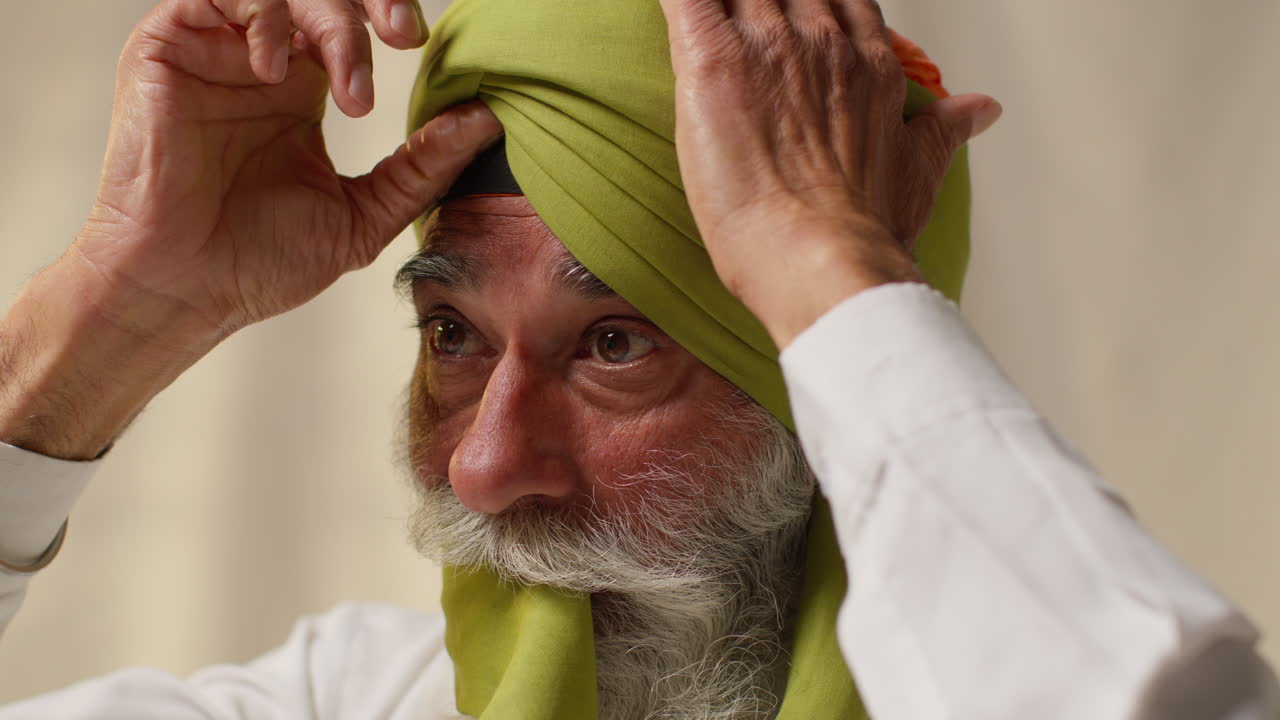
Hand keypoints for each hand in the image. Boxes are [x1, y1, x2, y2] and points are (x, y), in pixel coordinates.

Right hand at [75, 0, 502, 344]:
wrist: (184, 288)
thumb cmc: (259, 261)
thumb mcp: (363, 214)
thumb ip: (423, 166)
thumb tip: (486, 120)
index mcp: (308, 89)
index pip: (357, 24)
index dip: (391, 16)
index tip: (422, 45)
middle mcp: (266, 62)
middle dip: (373, 1)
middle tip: (405, 36)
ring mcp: (218, 51)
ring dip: (330, 22)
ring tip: (351, 94)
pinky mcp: (168, 46)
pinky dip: (260, 17)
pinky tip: (276, 70)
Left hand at [657, 0, 1000, 346]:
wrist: (819, 255)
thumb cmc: (864, 230)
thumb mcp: (919, 172)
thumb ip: (945, 128)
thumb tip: (983, 108)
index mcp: (865, 63)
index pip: (840, 0)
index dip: (817, 4)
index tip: (802, 16)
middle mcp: (819, 41)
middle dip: (769, 2)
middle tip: (753, 25)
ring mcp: (768, 45)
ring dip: (727, 3)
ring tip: (716, 21)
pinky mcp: (712, 61)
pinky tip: (674, 5)